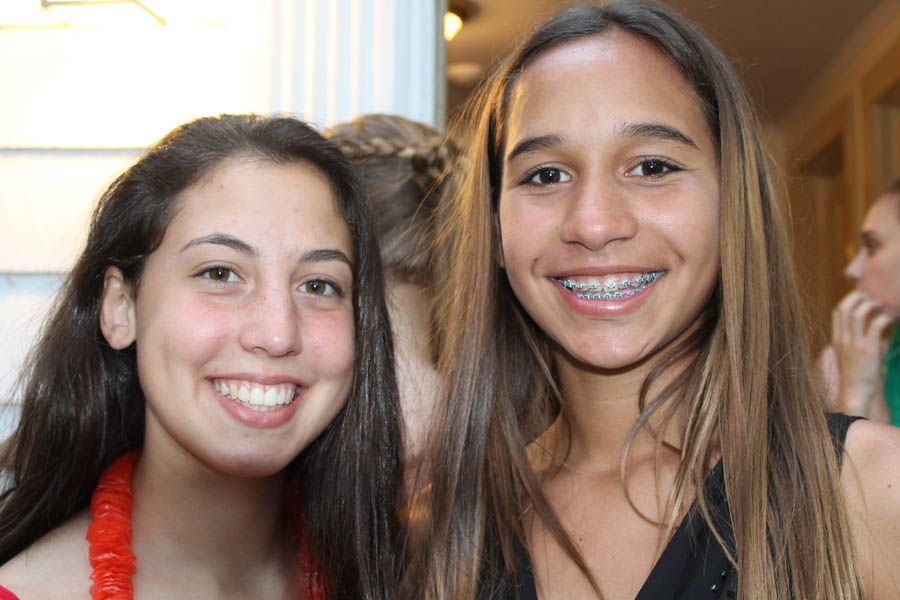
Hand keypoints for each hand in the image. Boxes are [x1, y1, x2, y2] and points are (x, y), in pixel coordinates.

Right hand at [830, 291, 893, 416]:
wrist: (856, 393)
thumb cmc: (858, 374)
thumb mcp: (852, 354)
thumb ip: (860, 338)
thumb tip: (877, 325)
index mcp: (837, 338)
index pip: (837, 311)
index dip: (849, 300)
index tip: (863, 298)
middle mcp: (843, 338)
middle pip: (845, 307)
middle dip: (859, 297)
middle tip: (873, 297)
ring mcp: (854, 343)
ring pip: (858, 313)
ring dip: (871, 304)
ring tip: (882, 306)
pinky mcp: (868, 349)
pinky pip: (875, 325)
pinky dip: (883, 318)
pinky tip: (890, 319)